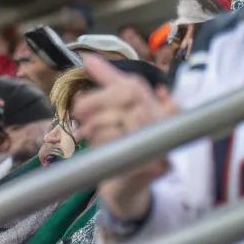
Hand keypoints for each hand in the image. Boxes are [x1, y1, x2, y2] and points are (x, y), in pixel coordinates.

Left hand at [73, 54, 175, 220]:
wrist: (126, 186)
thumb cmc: (122, 143)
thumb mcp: (115, 109)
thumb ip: (107, 83)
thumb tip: (88, 57)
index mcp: (156, 106)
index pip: (133, 87)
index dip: (106, 86)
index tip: (81, 100)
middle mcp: (165, 124)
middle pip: (128, 101)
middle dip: (97, 105)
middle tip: (78, 114)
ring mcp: (163, 146)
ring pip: (123, 123)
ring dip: (96, 127)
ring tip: (86, 132)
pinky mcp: (153, 168)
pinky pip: (123, 148)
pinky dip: (103, 145)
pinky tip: (96, 148)